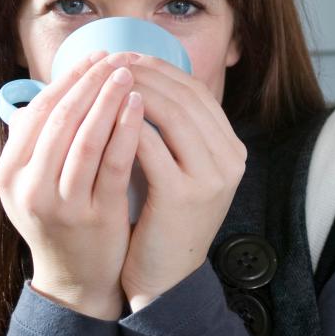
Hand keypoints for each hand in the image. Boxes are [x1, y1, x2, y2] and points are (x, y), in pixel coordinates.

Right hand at [0, 51, 142, 319]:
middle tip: (116, 57)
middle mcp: (28, 187)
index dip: (69, 78)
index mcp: (9, 171)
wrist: (76, 277)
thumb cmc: (61, 218)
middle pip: (61, 117)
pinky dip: (126, 129)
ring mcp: (61, 203)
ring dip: (108, 98)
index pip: (39, 110)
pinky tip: (139, 106)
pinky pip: (112, 162)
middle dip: (91, 81)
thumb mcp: (35, 180)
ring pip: (85, 137)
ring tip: (129, 73)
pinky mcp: (94, 215)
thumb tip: (60, 84)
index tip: (95, 57)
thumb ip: (40, 139)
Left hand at [120, 55, 247, 311]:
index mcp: (231, 149)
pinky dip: (126, 126)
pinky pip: (151, 146)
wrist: (166, 278)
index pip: (197, 92)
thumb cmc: (164, 219)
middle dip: (145, 73)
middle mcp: (229, 159)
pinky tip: (103, 117)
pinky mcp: (184, 195)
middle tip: (111, 62)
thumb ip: (176, 133)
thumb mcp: (183, 171)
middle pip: (185, 97)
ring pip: (171, 115)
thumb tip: (143, 79)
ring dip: (134, 92)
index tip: (129, 57)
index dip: (162, 69)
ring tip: (104, 83)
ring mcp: (211, 177)